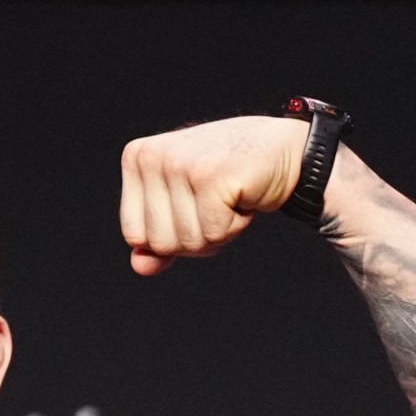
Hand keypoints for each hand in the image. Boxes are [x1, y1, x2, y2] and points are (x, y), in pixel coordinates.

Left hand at [118, 115, 312, 275]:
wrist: (281, 148)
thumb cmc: (229, 176)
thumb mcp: (185, 207)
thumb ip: (157, 238)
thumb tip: (139, 266)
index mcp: (137, 158)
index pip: (134, 234)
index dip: (171, 235)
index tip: (195, 205)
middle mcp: (152, 156)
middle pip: (160, 242)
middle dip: (196, 236)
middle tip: (216, 202)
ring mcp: (179, 163)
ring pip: (188, 241)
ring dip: (219, 230)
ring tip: (229, 196)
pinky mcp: (209, 175)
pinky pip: (214, 233)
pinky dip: (235, 225)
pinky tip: (242, 195)